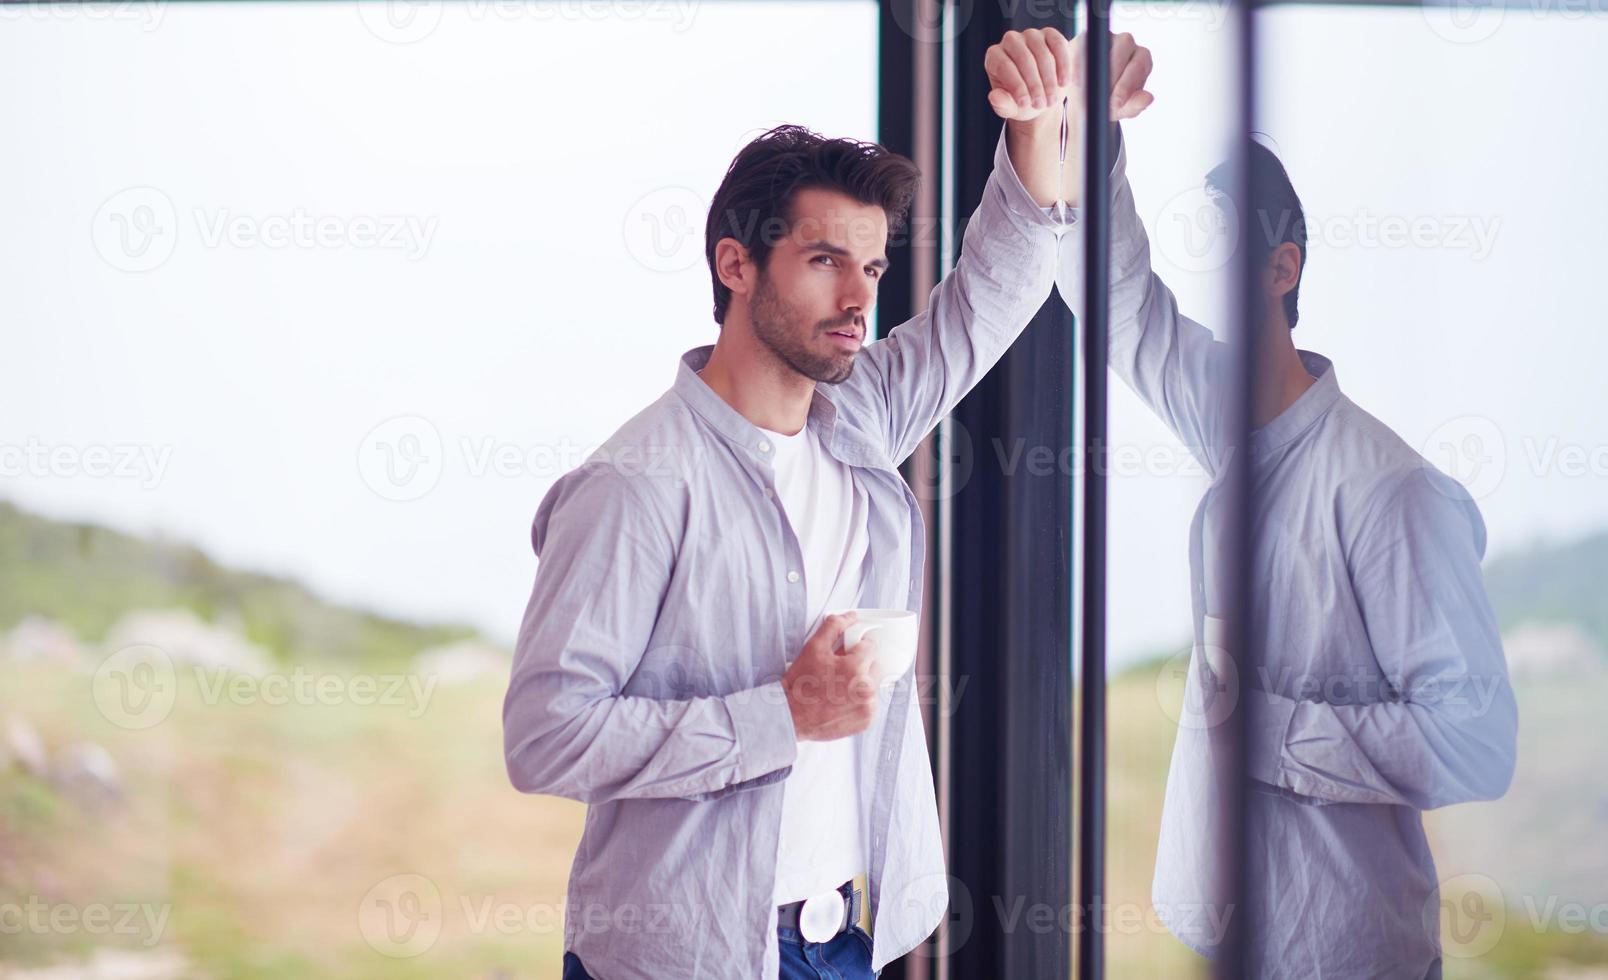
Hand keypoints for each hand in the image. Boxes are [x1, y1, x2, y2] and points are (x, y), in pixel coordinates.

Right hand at [782, 612, 884, 741]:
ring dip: (861, 682)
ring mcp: (867, 708)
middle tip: (840, 670)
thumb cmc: (800, 684)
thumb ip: (834, 627)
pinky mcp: (865, 721)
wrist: (791, 716)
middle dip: (861, 664)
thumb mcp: (814, 648)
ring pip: (874, 684)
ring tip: (839, 686)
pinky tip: (841, 700)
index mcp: (855, 668)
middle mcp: (865, 690)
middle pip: (875, 665)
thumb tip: (851, 616)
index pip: (871, 646)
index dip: (857, 647)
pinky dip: (860, 700)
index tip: (846, 653)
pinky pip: (870, 703)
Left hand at [985, 28, 1075, 122]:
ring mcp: (1030, 35)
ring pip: (1042, 52)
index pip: (1004, 66)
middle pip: (1024, 58)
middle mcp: (1010, 41)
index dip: (1016, 86)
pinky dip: (1063, 64)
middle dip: (1034, 84)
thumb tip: (994, 97)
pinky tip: (1064, 82)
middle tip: (1041, 104)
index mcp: (994, 56)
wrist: (1042, 95)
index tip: (1025, 104)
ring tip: (1052, 100)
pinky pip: (1058, 44)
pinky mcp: (1050, 34)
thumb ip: (1001, 103)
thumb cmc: (1022, 100)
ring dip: (1049, 79)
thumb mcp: (1010, 107)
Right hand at [1068, 31, 1154, 121]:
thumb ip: (1136, 104)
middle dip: (1112, 73)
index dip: (1127, 85)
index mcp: (1142, 59)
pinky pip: (1081, 45)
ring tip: (1085, 90)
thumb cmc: (1107, 102)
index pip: (1138, 66)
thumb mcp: (1121, 108)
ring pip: (1102, 44)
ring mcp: (1106, 38)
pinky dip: (1077, 64)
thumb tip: (1148, 99)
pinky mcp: (1085, 39)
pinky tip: (1074, 82)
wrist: (1083, 100)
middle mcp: (1127, 44)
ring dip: (1094, 67)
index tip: (1116, 103)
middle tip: (1101, 96)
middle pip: (1123, 47)